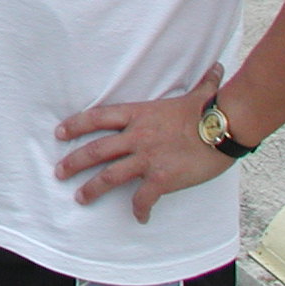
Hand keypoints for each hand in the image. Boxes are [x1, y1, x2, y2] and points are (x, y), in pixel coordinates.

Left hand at [52, 63, 234, 222]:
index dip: (76, 125)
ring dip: (92, 188)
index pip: (97, 117)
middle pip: (95, 150)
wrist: (225, 128)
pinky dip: (139, 209)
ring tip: (80, 197)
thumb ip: (202, 83)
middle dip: (73, 162)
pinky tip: (140, 217)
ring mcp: (147, 158)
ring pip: (109, 175)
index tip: (59, 132)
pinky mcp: (162, 178)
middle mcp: (137, 136)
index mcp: (139, 114)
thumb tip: (217, 69)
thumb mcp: (199, 94)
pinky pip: (143, 198)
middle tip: (59, 172)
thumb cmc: (211, 110)